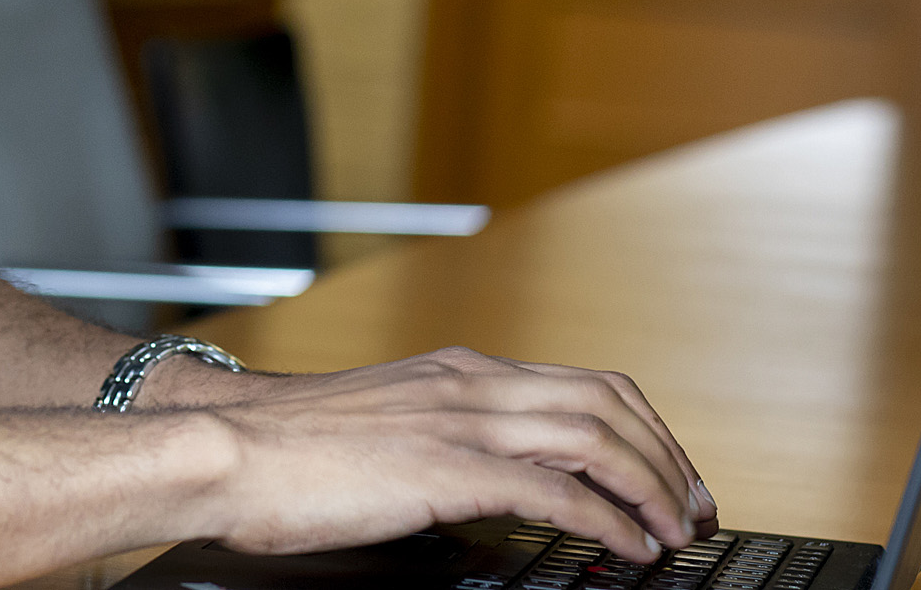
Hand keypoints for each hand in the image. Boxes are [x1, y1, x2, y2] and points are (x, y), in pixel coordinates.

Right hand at [191, 348, 716, 563]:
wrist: (223, 449)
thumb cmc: (289, 454)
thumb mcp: (388, 428)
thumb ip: (446, 440)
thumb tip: (496, 486)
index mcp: (458, 371)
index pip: (582, 383)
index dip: (643, 430)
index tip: (672, 477)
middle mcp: (470, 382)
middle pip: (607, 401)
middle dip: (667, 456)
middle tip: (698, 510)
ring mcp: (459, 420)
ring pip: (594, 437)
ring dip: (652, 488)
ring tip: (679, 534)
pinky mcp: (444, 469)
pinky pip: (552, 489)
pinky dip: (604, 519)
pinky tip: (627, 548)